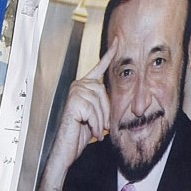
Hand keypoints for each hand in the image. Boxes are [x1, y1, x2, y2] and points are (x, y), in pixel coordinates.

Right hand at [32, 40, 118, 190]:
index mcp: (86, 87)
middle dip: (106, 112)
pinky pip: (94, 111)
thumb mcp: (100, 116)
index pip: (99, 68)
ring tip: (95, 129)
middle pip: (104, 91)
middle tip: (101, 126)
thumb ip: (106, 104)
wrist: (68, 149)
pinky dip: (96, 124)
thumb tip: (122, 99)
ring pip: (100, 102)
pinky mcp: (74, 102)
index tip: (119, 41)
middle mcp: (79, 85)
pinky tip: (90, 130)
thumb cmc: (83, 134)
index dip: (110, 55)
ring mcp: (75, 92)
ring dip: (101, 121)